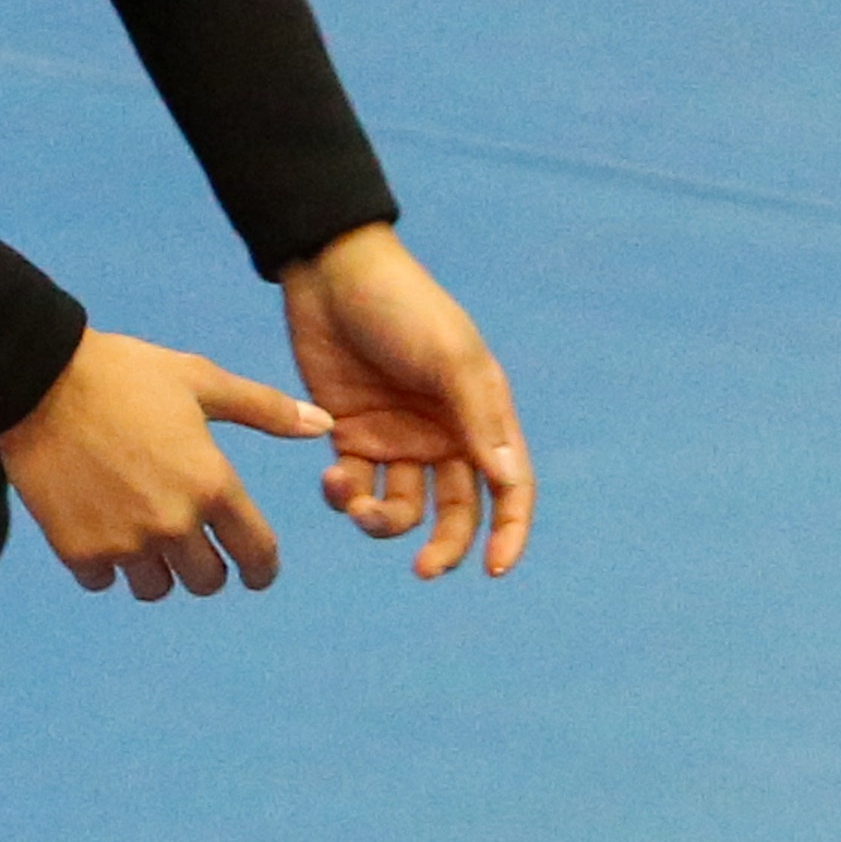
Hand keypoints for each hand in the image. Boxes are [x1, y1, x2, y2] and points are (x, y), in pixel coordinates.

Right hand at [0, 330, 336, 601]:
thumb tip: (323, 424)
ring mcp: (124, 542)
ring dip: (155, 569)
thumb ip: (264, 410)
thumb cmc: (125, 374)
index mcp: (212, 484)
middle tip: (190, 543)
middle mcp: (173, 523)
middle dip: (205, 566)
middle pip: (207, 582)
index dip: (260, 568)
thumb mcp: (201, 381)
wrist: (37, 380)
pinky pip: (105, 581)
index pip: (256, 555)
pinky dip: (106, 564)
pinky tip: (100, 528)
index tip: (254, 571)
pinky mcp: (78, 551)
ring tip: (141, 535)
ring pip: (155, 588)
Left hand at [281, 225, 533, 577]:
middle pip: (456, 512)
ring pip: (401, 509)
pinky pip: (353, 487)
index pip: (509, 488)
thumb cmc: (404, 306)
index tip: (495, 569)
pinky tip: (333, 479)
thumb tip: (508, 480)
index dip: (510, 532)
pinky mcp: (349, 435)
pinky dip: (344, 496)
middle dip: (445, 546)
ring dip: (383, 523)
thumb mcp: (449, 356)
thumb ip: (479, 418)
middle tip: (425, 569)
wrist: (331, 271)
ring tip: (357, 506)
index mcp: (481, 417)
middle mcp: (443, 435)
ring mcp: (396, 438)